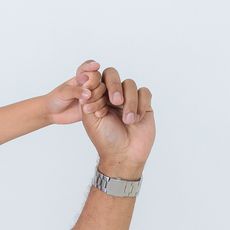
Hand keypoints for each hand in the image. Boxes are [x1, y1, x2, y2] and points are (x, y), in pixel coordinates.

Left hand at [40, 60, 99, 125]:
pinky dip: (101, 109)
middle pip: (99, 82)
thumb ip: (75, 91)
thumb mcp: (63, 93)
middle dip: (95, 88)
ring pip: (102, 95)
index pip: (90, 69)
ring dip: (97, 101)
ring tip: (84, 108)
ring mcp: (92, 97)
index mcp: (81, 78)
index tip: (96, 66)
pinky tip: (96, 114)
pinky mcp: (93, 108)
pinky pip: (102, 107)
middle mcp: (88, 86)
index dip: (93, 67)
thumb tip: (88, 93)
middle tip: (85, 97)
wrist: (52, 113)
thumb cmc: (55, 99)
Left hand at [78, 63, 154, 178]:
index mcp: (98, 97)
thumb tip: (85, 80)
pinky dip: (141, 105)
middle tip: (115, 101)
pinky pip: (144, 93)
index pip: (96, 79)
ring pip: (130, 84)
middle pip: (112, 75)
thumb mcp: (90, 119)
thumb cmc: (105, 140)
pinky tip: (136, 119)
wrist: (123, 155)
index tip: (92, 94)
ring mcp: (129, 98)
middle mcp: (113, 95)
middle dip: (113, 85)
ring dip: (129, 102)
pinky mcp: (144, 104)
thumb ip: (88, 99)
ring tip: (127, 120)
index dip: (95, 83)